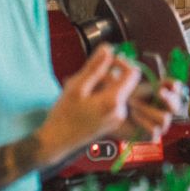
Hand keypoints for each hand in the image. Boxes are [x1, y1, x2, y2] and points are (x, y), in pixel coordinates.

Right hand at [37, 45, 141, 165]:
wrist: (57, 141)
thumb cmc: (64, 115)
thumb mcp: (76, 86)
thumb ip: (94, 67)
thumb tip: (108, 48)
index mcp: (114, 101)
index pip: (133, 73)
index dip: (122, 61)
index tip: (105, 60)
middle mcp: (120, 111)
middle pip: (123, 81)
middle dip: (105, 74)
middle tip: (84, 78)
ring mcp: (118, 118)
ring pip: (116, 90)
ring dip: (101, 85)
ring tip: (81, 90)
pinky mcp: (113, 122)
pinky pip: (112, 100)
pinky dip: (101, 95)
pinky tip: (85, 99)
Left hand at [124, 77, 184, 141]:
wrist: (111, 111)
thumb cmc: (126, 97)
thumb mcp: (143, 86)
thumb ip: (161, 85)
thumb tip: (175, 85)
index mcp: (164, 97)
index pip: (179, 94)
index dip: (178, 90)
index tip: (172, 86)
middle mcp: (164, 111)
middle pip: (176, 107)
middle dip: (169, 99)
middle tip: (159, 92)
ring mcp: (159, 125)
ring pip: (165, 118)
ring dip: (148, 110)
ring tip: (134, 106)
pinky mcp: (151, 136)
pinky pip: (154, 130)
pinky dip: (142, 122)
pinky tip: (134, 117)